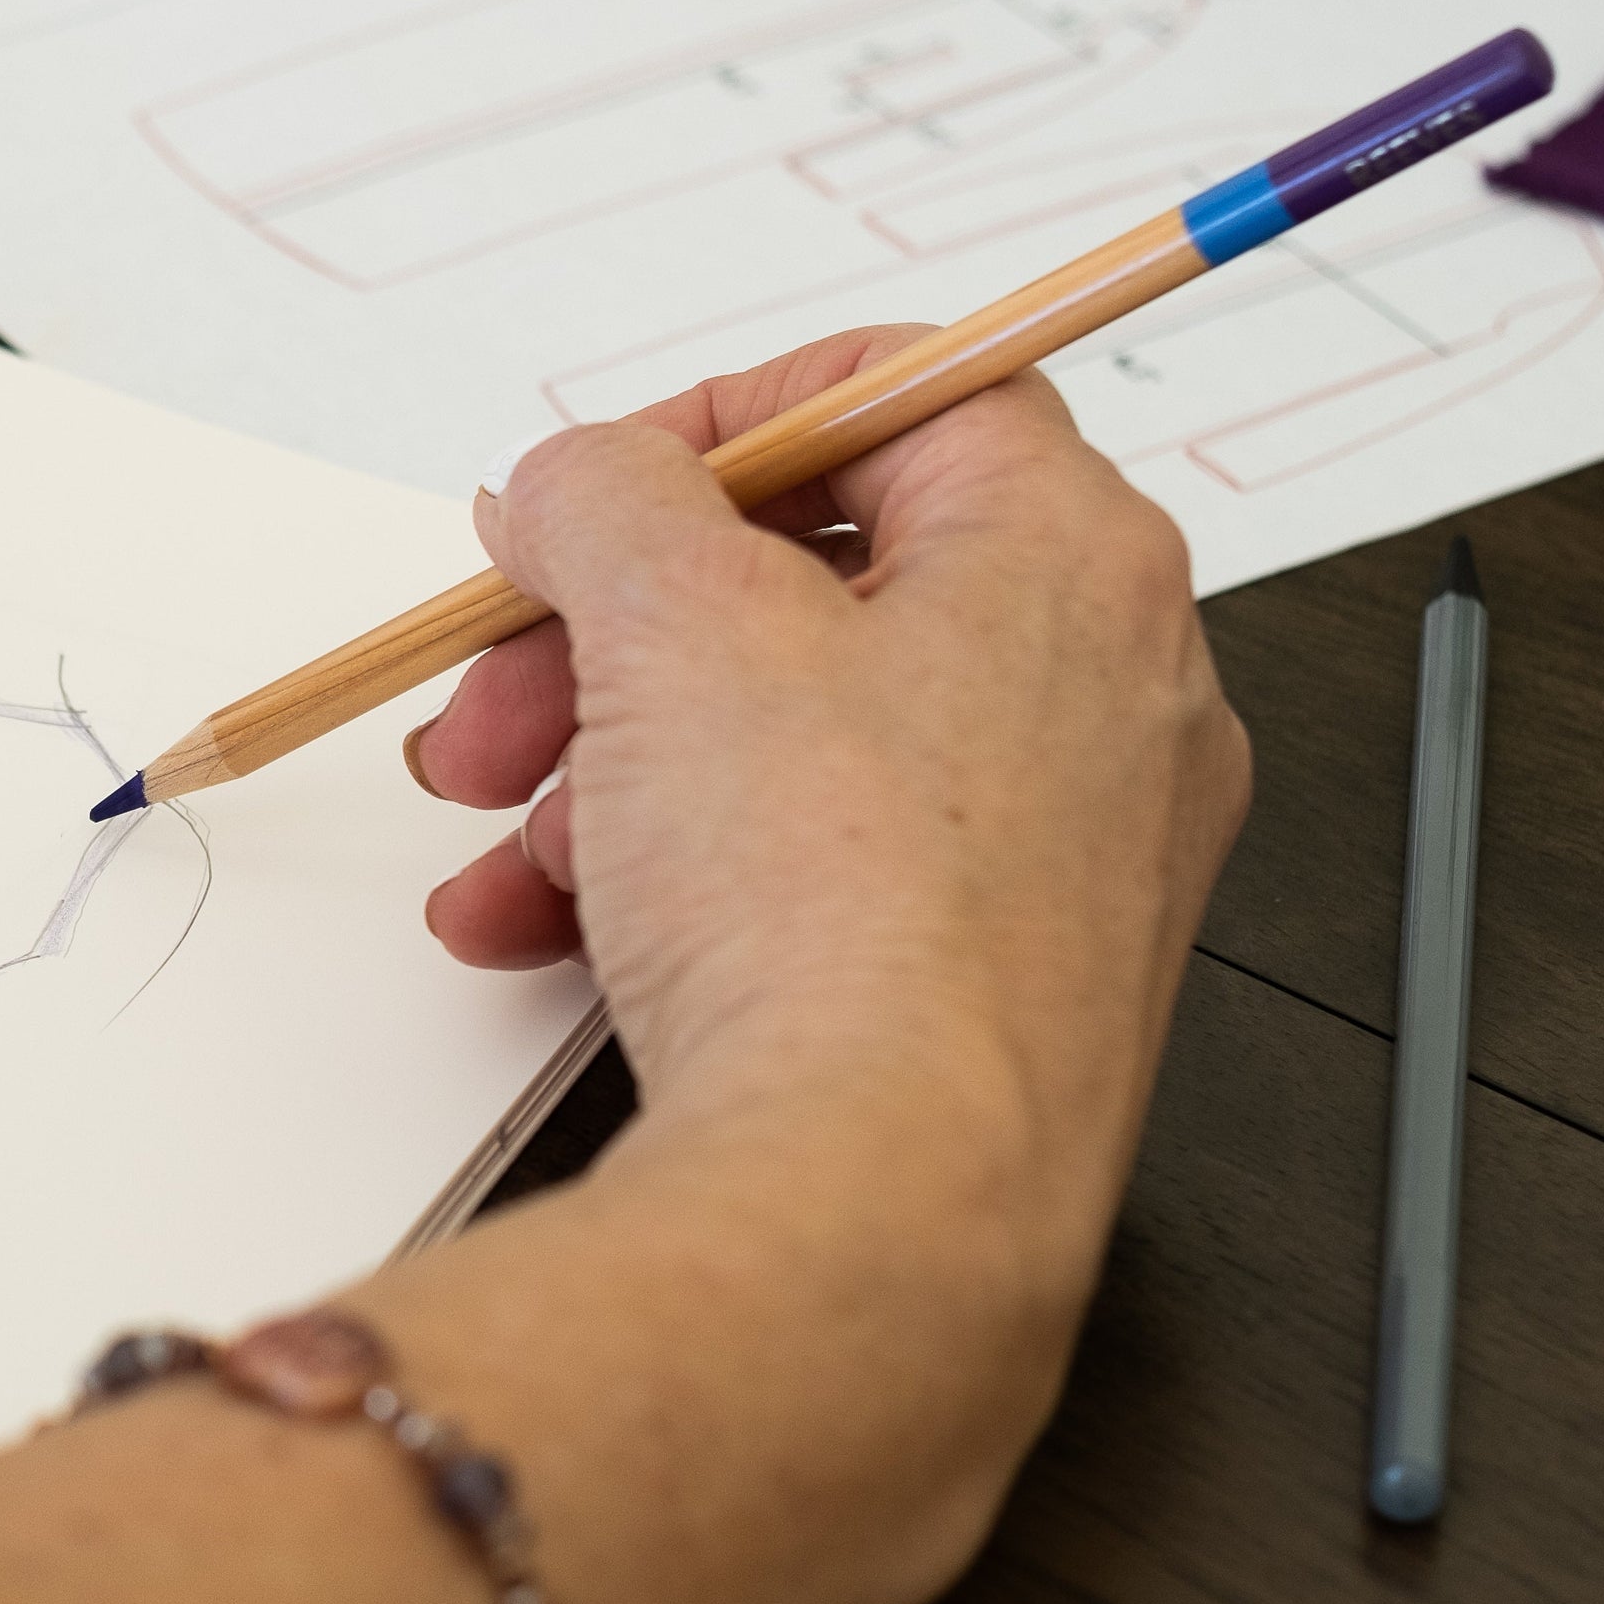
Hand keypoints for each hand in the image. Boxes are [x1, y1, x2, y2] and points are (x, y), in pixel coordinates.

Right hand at [407, 333, 1248, 1286]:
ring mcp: (1064, 849)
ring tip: (498, 835)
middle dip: (609, 630)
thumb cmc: (835, 909)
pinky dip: (669, 874)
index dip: (722, 420)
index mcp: (1074, 557)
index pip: (906, 395)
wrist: (873, 1208)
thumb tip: (582, 481)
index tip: (600, 484)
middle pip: (818, 584)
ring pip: (792, 737)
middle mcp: (1106, 693)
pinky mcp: (998, 975)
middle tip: (497, 678)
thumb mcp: (670, 617)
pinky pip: (814, 869)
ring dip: (607, 763)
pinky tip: (539, 925)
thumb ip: (605, 495)